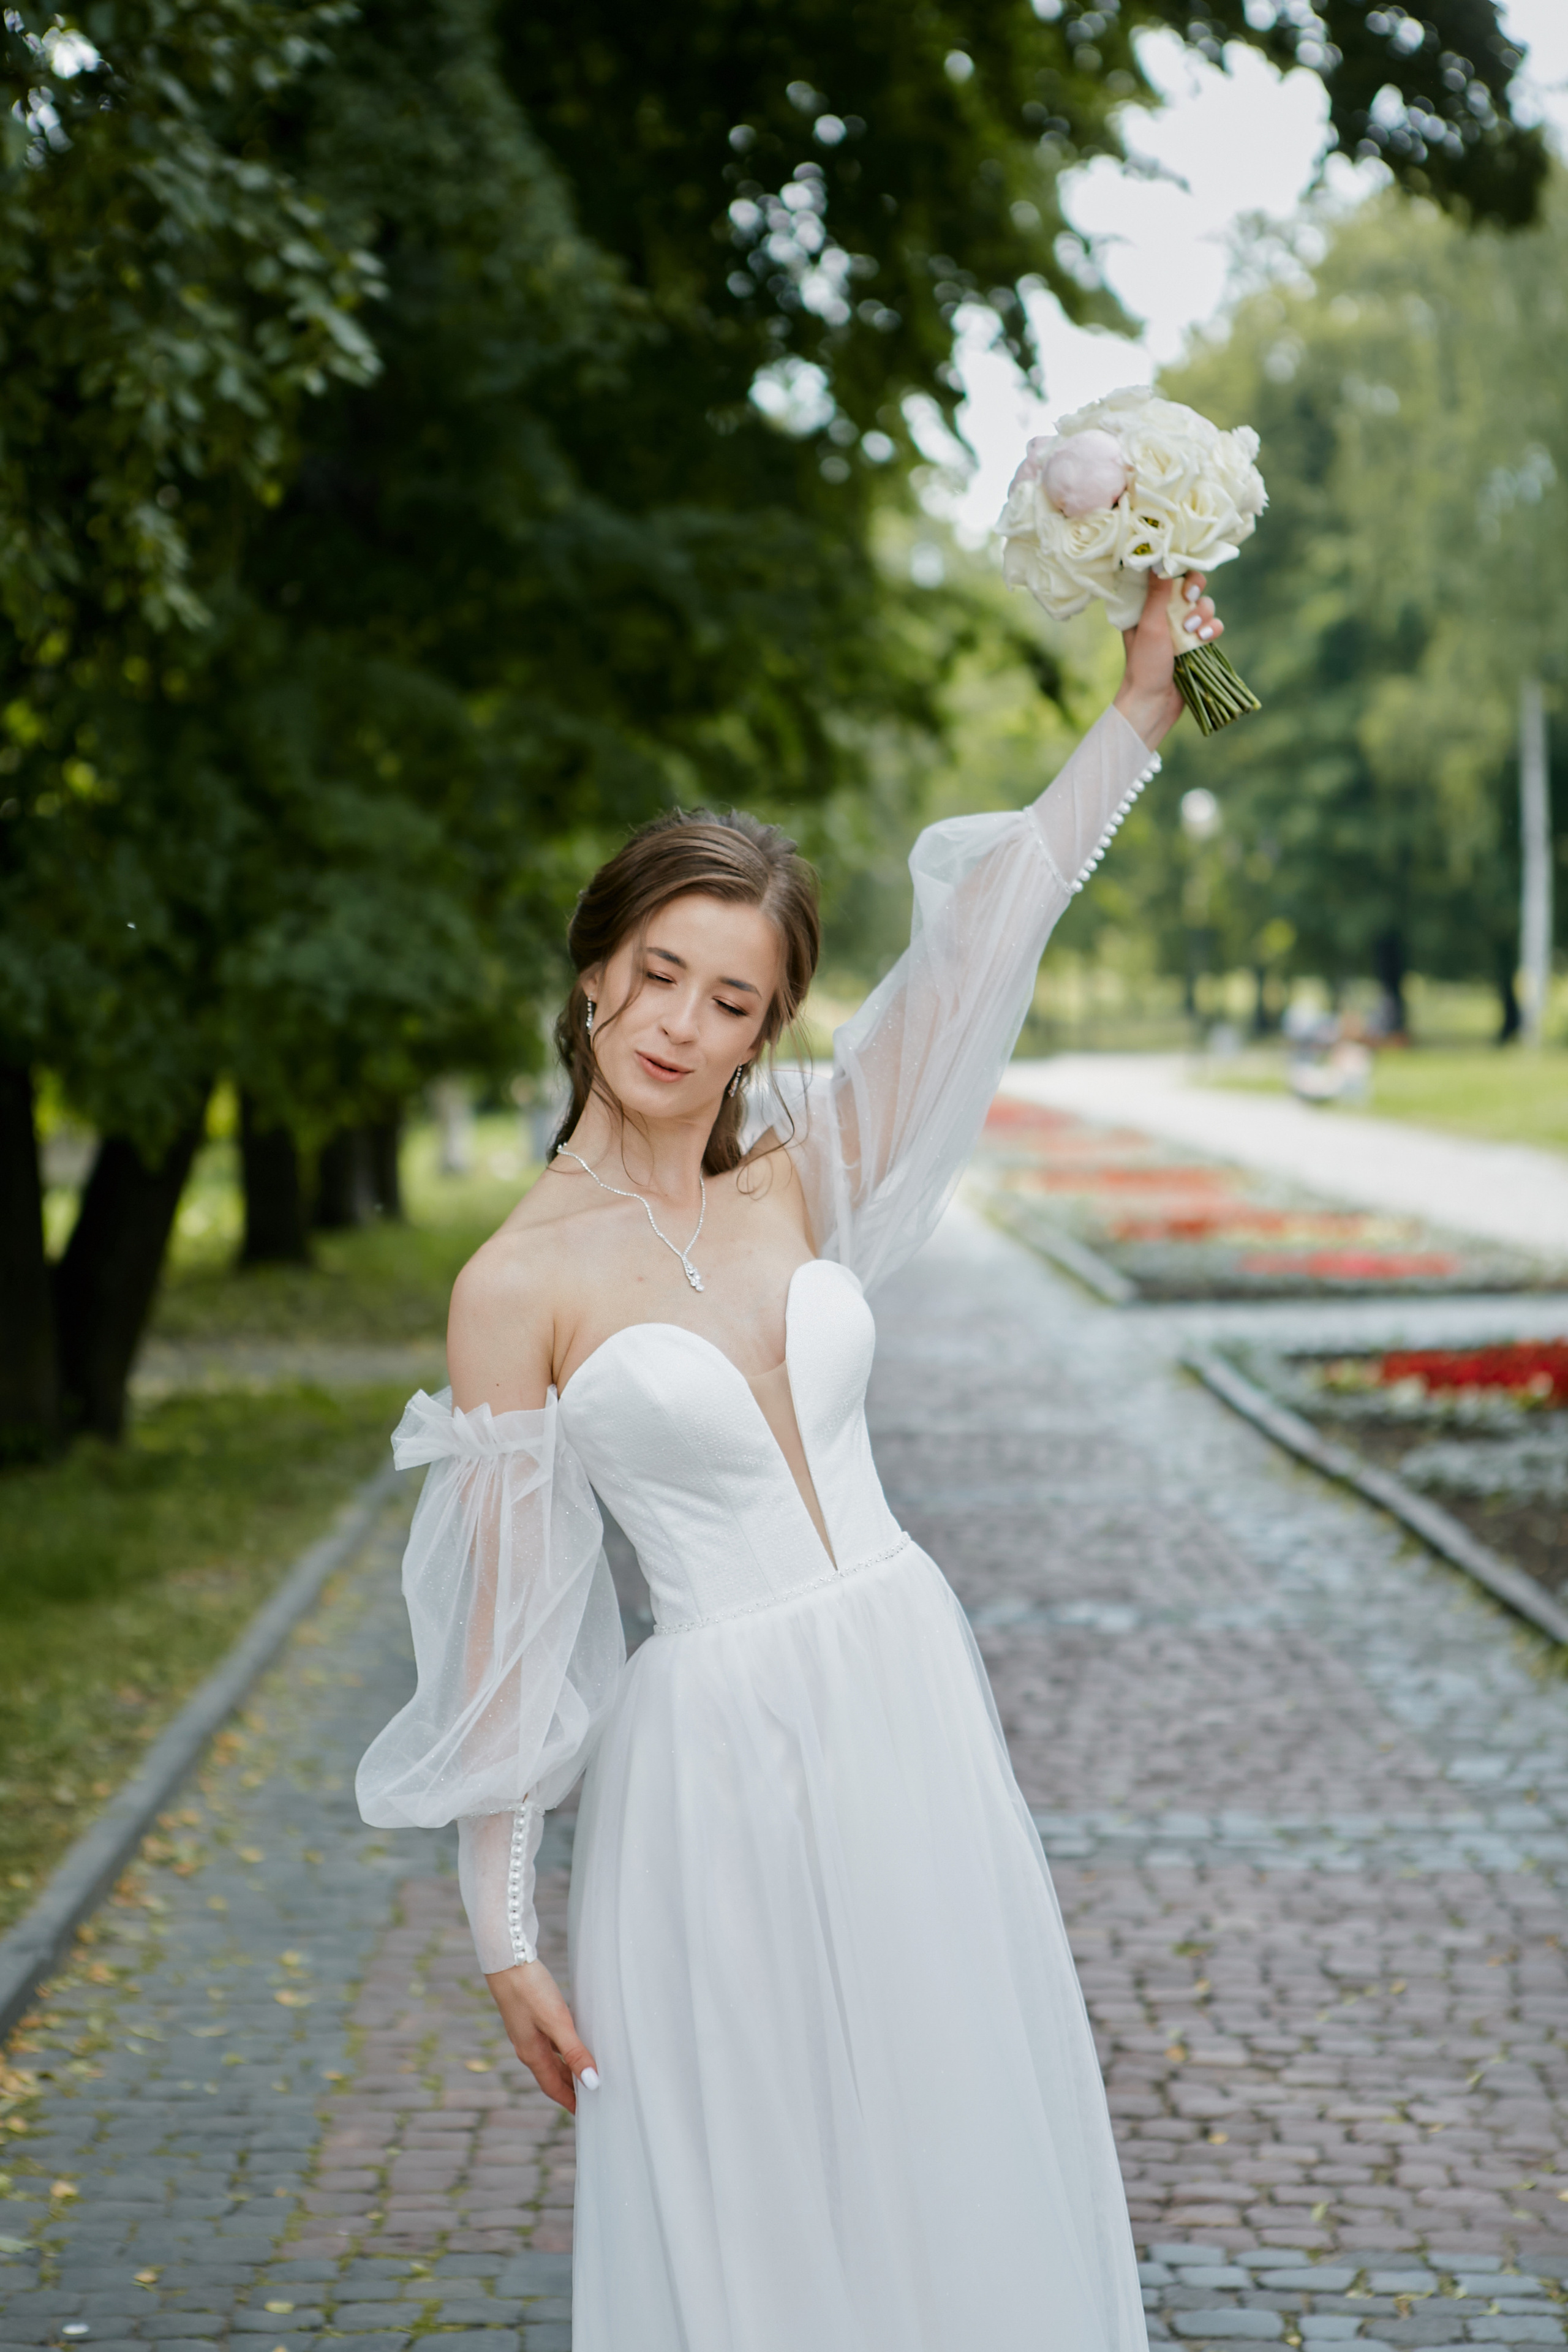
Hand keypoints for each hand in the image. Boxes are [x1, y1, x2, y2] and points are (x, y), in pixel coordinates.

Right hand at [485, 1958, 597, 2112]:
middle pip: (552, 2075)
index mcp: (532, 2053)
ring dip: (567, 2068)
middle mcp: (528, 2046)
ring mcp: (527, 2031)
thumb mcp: (556, 2021)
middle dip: (569, 2088)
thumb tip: (592, 2083)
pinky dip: (562, 2048)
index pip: (553, 2087)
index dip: (569, 2101)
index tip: (584, 2115)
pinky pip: (549, 2040)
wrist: (507, 1959)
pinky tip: (571, 2040)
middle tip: (590, 2098)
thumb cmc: (529, 1989)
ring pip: (551, 2057)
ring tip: (585, 2074)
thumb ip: (574, 2052)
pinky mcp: (529, 2015)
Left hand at [1113, 572, 1222, 751]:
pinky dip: (1212, 629)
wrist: (1153, 703)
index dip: (1178, 569)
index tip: (1180, 574)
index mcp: (1146, 604)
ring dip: (1203, 614)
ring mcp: (1182, 627)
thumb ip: (1157, 594)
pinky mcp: (1196, 642)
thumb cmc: (1144, 664)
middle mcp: (1165, 611)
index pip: (1167, 574)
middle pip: (1191, 585)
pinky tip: (1204, 640)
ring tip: (1192, 632)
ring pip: (1205, 605)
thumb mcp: (1149, 625)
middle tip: (1189, 599)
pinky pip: (1213, 626)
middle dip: (1195, 591)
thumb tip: (1158, 559)